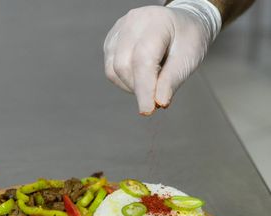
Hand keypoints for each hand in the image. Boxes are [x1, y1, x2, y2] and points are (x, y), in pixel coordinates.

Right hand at [103, 0, 220, 115]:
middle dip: (139, 88)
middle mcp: (132, 23)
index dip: (144, 88)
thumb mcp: (189, 58)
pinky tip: (140, 76)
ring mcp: (118, 32)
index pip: (143, 59)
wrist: (180, 24)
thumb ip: (172, 80)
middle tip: (158, 93)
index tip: (148, 110)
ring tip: (151, 81)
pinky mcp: (111, 42)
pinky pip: (110, 70)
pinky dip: (125, 80)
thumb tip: (158, 102)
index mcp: (155, 22)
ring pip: (113, 71)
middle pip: (123, 66)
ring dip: (131, 86)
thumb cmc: (187, 39)